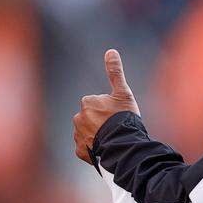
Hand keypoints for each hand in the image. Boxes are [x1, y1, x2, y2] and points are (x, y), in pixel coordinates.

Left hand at [73, 49, 140, 164]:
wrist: (123, 145)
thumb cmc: (124, 118)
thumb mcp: (123, 93)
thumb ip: (115, 72)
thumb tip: (110, 50)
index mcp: (87, 102)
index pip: (97, 103)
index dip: (109, 110)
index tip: (117, 115)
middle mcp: (78, 118)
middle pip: (91, 118)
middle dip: (100, 123)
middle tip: (115, 128)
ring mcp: (78, 136)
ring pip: (87, 133)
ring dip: (96, 136)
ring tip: (111, 140)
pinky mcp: (80, 151)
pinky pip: (85, 148)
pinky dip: (93, 149)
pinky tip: (105, 149)